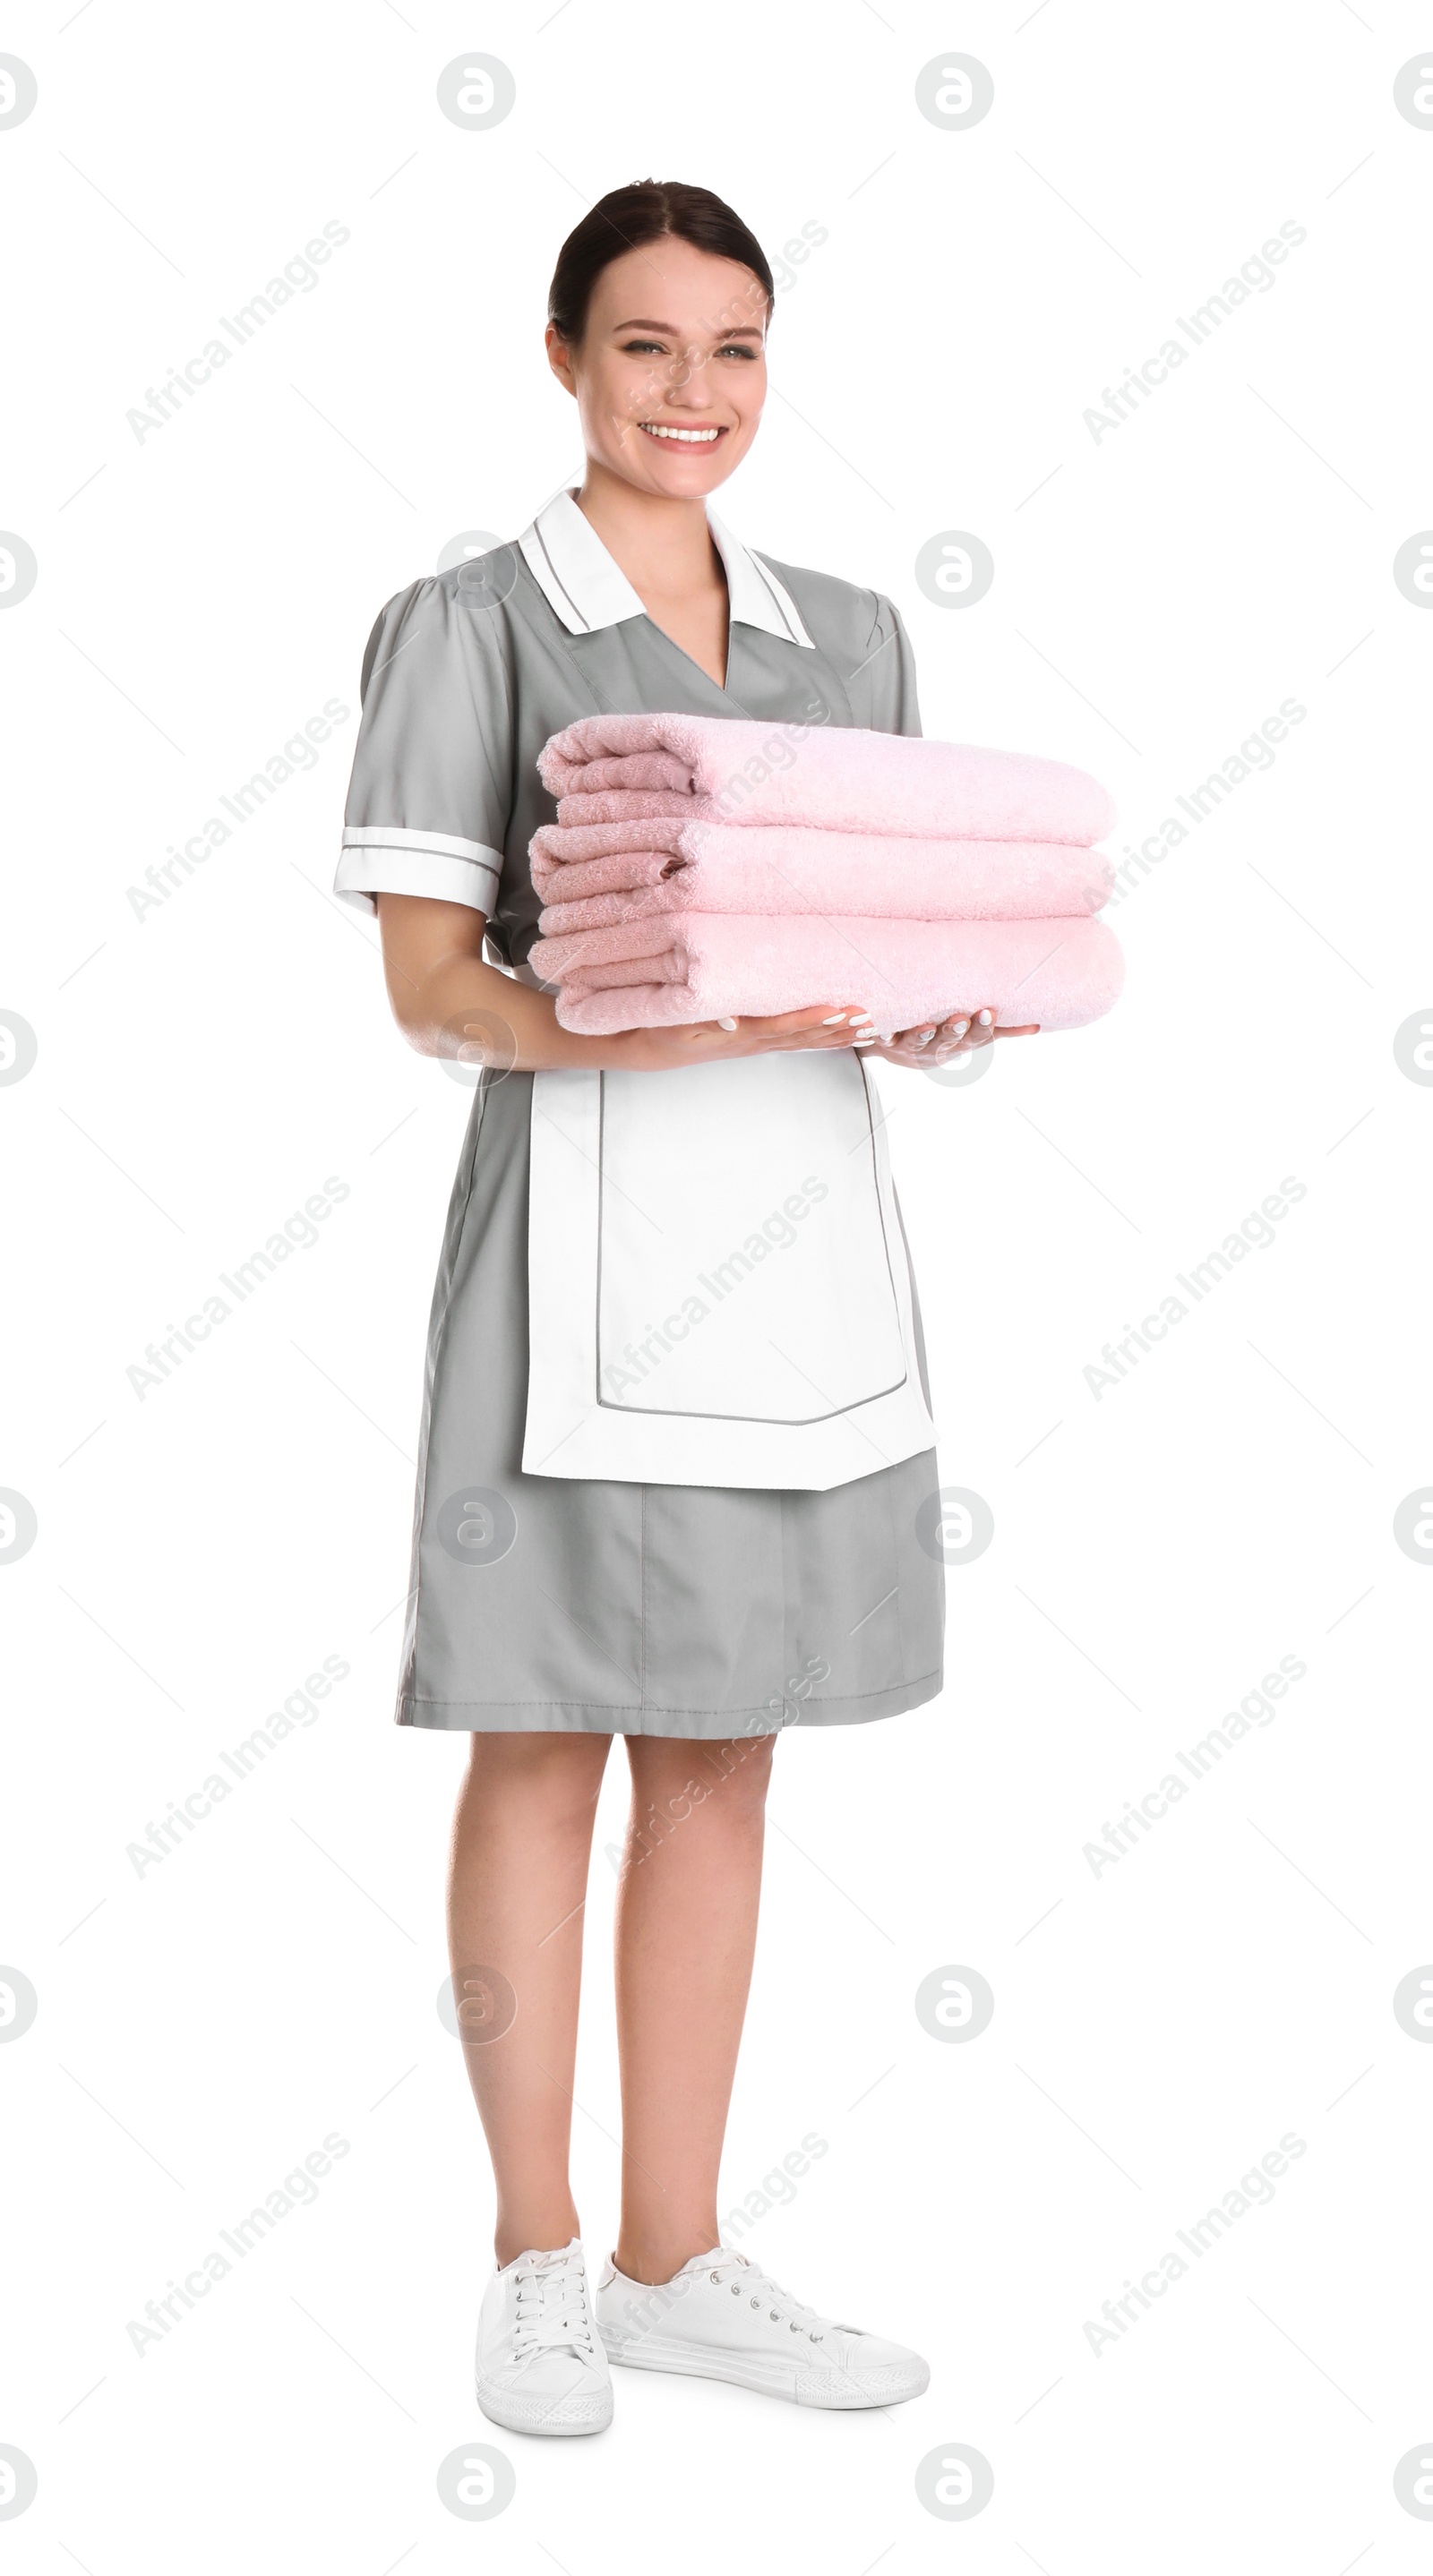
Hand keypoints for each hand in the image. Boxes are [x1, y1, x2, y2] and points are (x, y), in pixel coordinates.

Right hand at [615, 1004, 876, 1070]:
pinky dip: (825, 1038)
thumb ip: (702, 1018)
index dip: (808, 1020)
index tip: (836, 1009)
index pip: (779, 1026)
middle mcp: (754, 1042)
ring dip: (838, 1036)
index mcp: (738, 1034)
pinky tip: (847, 1034)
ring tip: (869, 1028)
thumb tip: (730, 1019)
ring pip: (805, 1043)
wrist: (657, 1048)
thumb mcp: (676, 1022)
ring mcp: (759, 1045)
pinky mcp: (760, 1043)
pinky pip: (799, 1043)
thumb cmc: (665, 1027)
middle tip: (868, 1019)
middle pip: (802, 1038)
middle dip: (836, 1029)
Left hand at [861, 1004, 1039, 1068]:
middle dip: (955, 1032)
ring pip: (918, 1043)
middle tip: (961, 1020)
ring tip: (927, 1027)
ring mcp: (911, 1046)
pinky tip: (879, 1030)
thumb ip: (1002, 1031)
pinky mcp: (887, 1041)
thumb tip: (1037, 1025)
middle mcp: (936, 1048)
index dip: (982, 1029)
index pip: (976, 1039)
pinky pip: (883, 1039)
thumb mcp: (973, 1038)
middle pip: (948, 1042)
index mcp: (959, 1045)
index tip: (988, 1013)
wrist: (898, 1051)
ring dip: (923, 1036)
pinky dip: (881, 1035)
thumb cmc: (942, 1039)